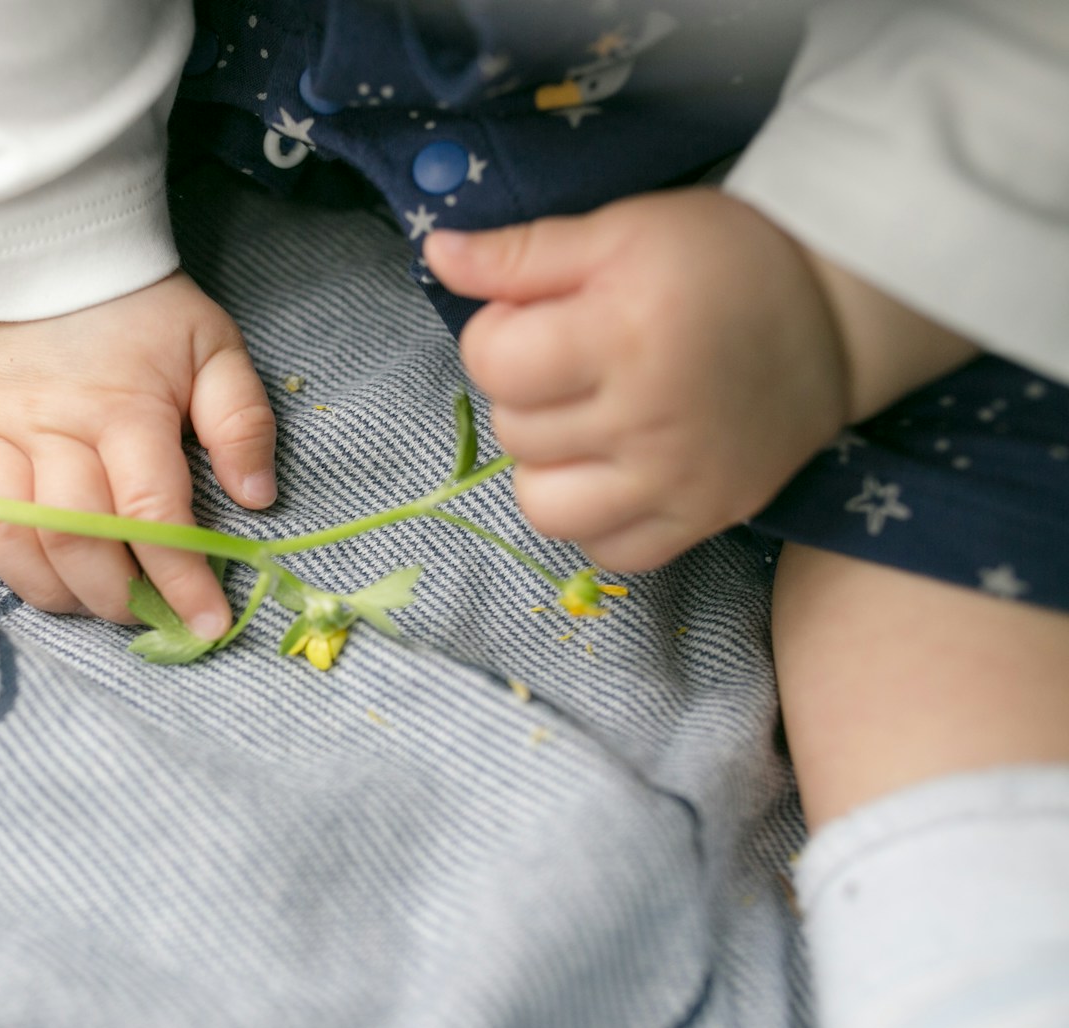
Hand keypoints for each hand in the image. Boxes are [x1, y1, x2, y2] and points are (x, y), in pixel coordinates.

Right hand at [0, 271, 277, 637]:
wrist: (51, 241)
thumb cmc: (141, 305)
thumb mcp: (213, 347)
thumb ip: (241, 423)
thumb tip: (256, 500)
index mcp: (125, 410)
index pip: (152, 516)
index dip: (181, 580)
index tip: (207, 623)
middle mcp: (52, 425)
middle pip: (75, 538)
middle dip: (115, 596)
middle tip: (144, 615)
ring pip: (5, 532)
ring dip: (45, 584)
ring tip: (84, 600)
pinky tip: (8, 545)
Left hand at [426, 188, 850, 571]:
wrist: (836, 312)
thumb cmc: (721, 258)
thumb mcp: (621, 229)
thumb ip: (521, 253)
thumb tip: (438, 255)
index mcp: (622, 334)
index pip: (494, 363)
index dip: (497, 334)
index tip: (537, 316)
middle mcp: (646, 418)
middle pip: (515, 430)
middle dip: (525, 392)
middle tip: (574, 361)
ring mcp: (676, 480)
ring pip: (546, 506)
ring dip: (547, 464)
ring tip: (584, 423)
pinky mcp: (704, 519)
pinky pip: (609, 551)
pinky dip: (595, 519)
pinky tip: (612, 471)